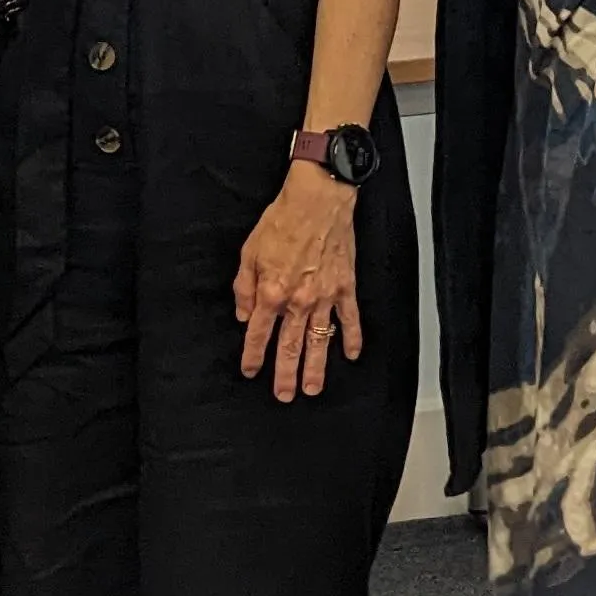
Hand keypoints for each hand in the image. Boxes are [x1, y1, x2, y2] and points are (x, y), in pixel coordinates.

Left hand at [235, 161, 362, 400]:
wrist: (318, 200)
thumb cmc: (282, 220)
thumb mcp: (249, 251)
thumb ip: (244, 287)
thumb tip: (243, 314)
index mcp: (271, 291)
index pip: (258, 332)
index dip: (252, 354)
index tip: (249, 370)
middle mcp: (298, 301)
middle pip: (290, 346)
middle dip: (285, 374)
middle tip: (284, 395)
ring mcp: (324, 297)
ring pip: (319, 341)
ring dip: (316, 367)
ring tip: (312, 388)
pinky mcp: (345, 288)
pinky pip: (350, 319)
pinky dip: (353, 338)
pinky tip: (352, 354)